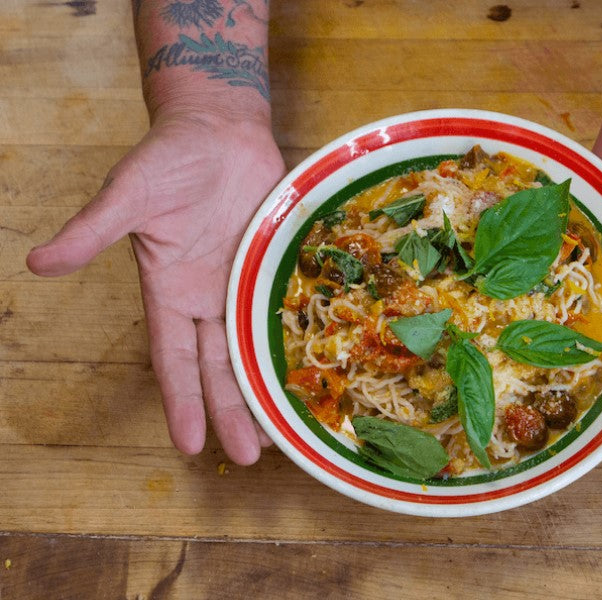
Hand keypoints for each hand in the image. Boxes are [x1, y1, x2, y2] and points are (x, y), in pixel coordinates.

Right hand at [27, 111, 284, 463]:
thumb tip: (37, 264)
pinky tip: (314, 373)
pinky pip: (284, 311)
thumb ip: (92, 231)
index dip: (181, 401)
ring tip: (284, 432)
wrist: (219, 131)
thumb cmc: (169, 159)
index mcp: (170, 292)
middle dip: (233, 411)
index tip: (191, 446)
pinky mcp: (274, 267)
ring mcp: (243, 285)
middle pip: (219, 367)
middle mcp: (207, 298)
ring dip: (266, 389)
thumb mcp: (127, 194)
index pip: (172, 359)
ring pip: (254, 348)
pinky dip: (294, 341)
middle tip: (253, 457)